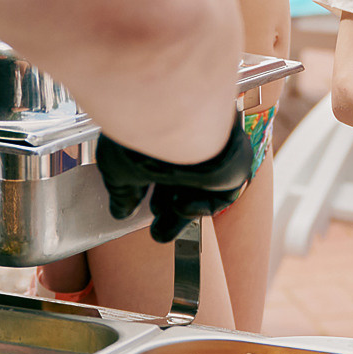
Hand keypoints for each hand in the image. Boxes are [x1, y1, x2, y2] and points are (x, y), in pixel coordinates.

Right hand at [96, 119, 254, 243]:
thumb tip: (119, 210)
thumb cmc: (141, 136)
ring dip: (182, 213)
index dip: (146, 189)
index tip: (134, 208)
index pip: (157, 164)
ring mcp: (213, 149)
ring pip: (201, 188)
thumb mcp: (119, 169)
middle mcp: (187, 140)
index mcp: (160, 134)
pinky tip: (182, 206)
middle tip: (156, 231)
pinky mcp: (234, 161)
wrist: (173, 120)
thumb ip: (121, 192)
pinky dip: (202, 205)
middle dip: (167, 208)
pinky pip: (223, 191)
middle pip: (180, 179)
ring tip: (162, 232)